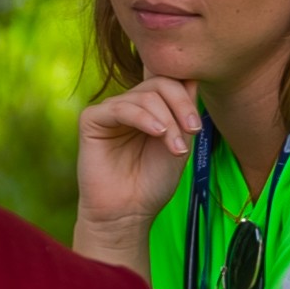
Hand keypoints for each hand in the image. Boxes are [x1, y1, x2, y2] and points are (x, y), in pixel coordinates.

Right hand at [72, 76, 201, 270]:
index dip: (186, 93)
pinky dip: (143, 118)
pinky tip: (157, 133)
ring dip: (167, 119)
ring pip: (145, 95)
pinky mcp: (92, 120)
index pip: (170, 81)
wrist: (129, 213)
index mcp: (151, 109)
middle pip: (160, 83)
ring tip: (176, 147)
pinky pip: (120, 107)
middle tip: (194, 131)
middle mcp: (130, 105)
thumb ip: (184, 110)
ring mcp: (110, 111)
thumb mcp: (180, 142)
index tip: (197, 125)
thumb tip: (193, 75)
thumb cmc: (153, 183)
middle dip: (181, 105)